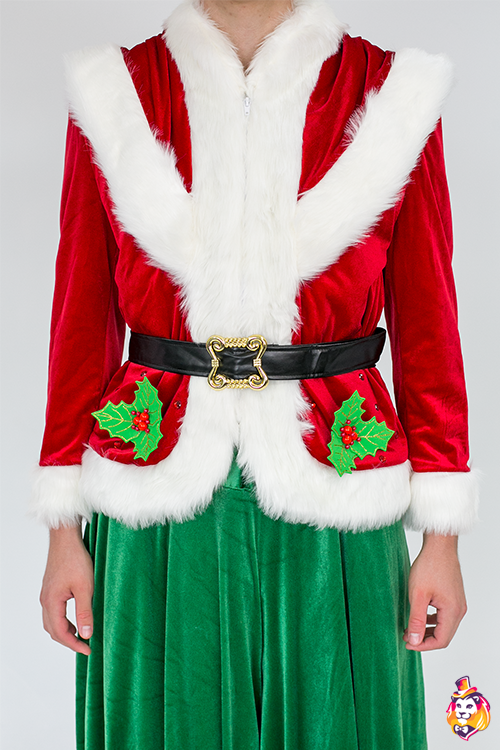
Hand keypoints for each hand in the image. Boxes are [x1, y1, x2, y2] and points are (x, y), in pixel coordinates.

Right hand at [39, 522, 93, 655]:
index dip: (74, 645)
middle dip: (68, 641)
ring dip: (64, 631)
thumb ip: (85, 612)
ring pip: (51, 621)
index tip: (88, 650)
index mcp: (52, 602)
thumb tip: (86, 634)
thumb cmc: (75, 559)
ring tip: (81, 634)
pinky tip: (75, 617)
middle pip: (52, 630)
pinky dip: (62, 620)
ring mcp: (46, 594)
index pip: (60, 633)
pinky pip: (53, 611)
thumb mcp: (85, 587)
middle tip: (85, 646)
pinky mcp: (50, 588)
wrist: (66, 538)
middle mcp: (45, 600)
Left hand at [403, 533, 466, 650]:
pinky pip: (444, 616)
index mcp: (453, 611)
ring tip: (410, 627)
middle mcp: (459, 610)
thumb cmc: (430, 566)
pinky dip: (432, 620)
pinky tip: (419, 616)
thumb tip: (414, 640)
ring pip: (444, 626)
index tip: (407, 643)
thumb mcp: (417, 595)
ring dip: (427, 630)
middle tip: (407, 636)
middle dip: (424, 639)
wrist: (439, 546)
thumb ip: (416, 619)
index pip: (440, 641)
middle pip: (444, 635)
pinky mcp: (454, 597)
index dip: (423, 646)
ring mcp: (458, 603)